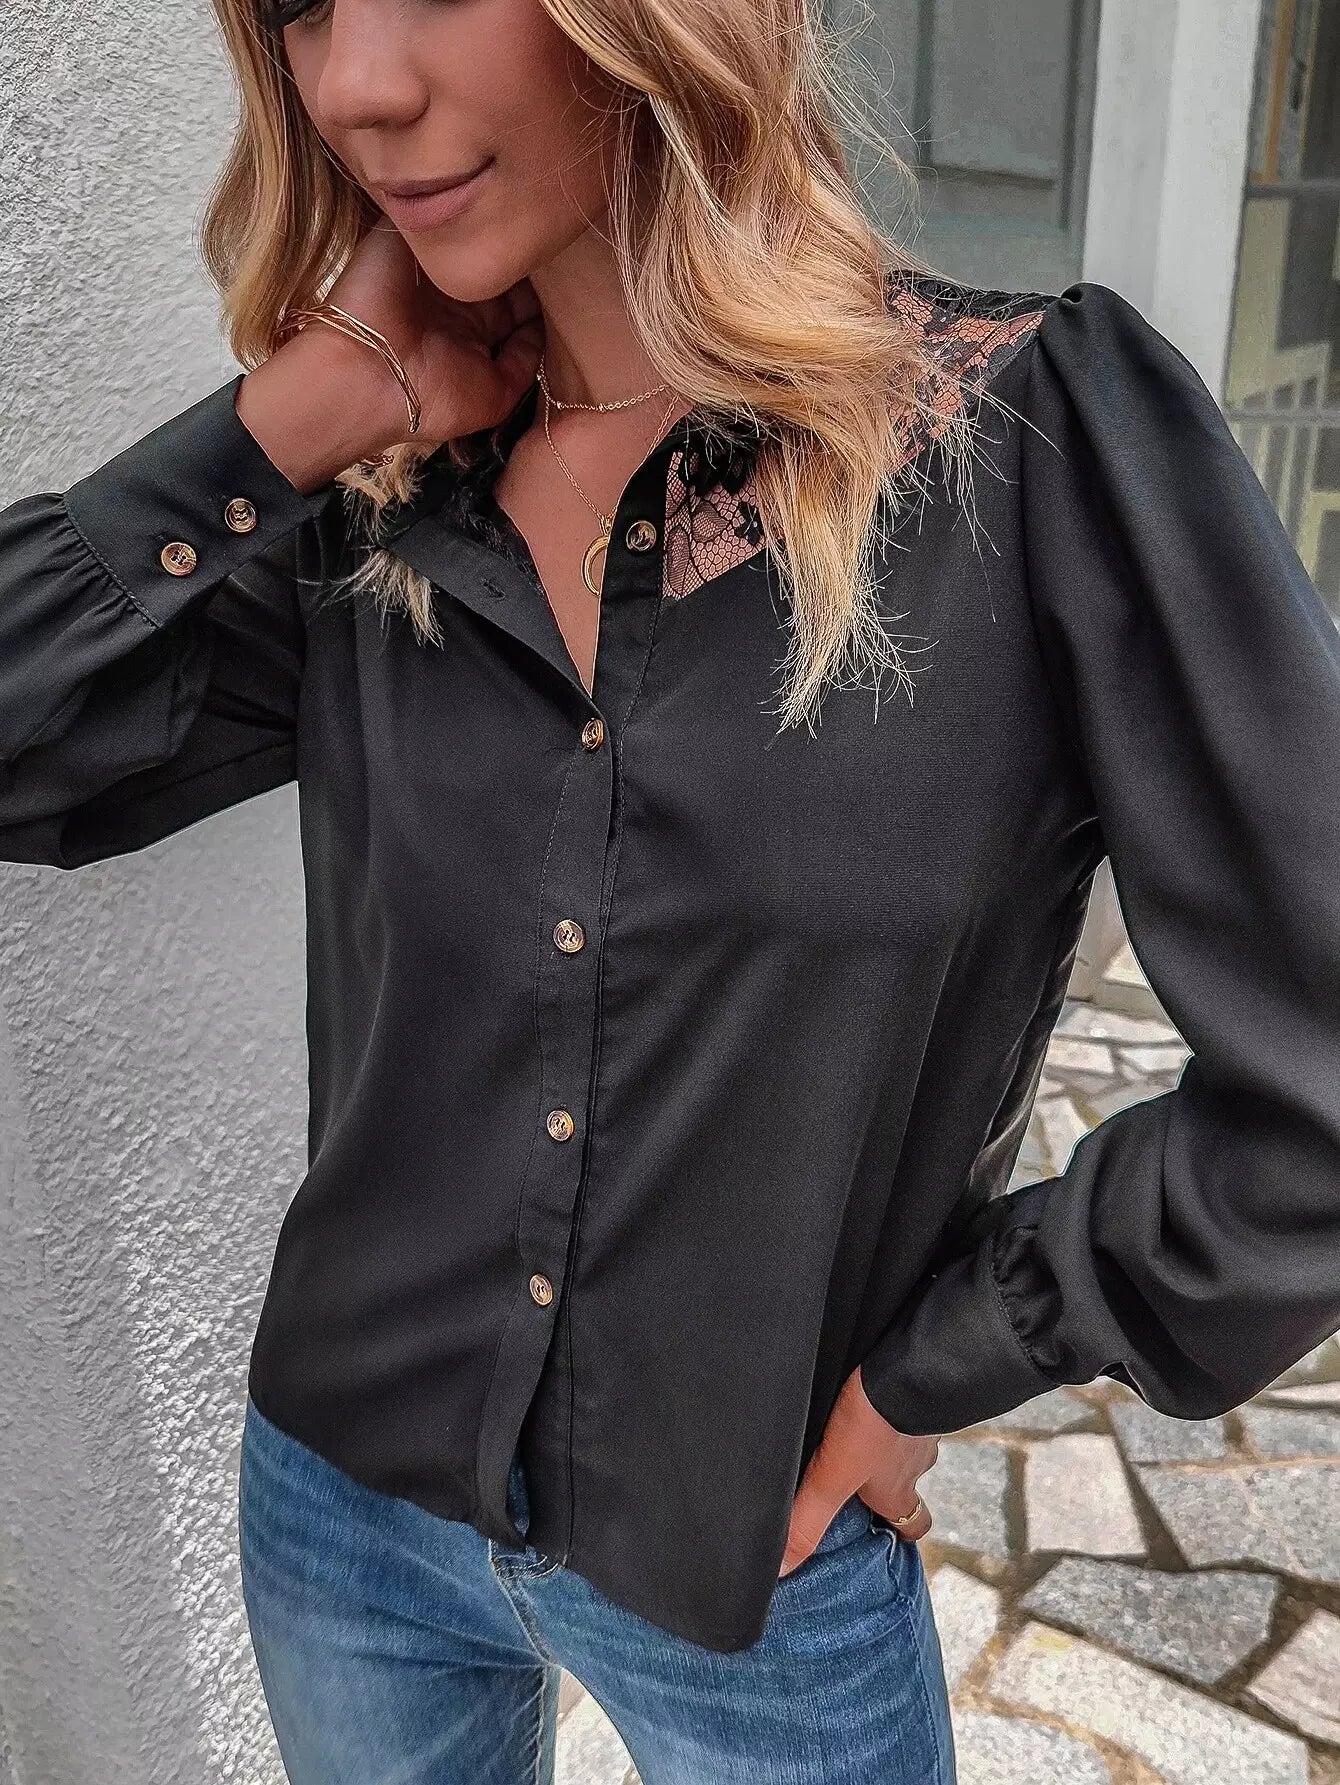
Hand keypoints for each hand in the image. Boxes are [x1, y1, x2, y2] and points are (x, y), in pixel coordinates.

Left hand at [238, 219, 545, 491]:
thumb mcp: (394, 233)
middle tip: (538, 236)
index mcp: (436, 289)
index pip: (479, 262)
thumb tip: (456, 181)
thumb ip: (428, 211)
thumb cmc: (370, 296)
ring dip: (539, 302)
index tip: (517, 210)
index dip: (496, 239)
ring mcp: (479, 357)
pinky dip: (537, 339)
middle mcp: (460, 323)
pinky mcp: (495, 391)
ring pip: (524, 326)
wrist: (365, 366)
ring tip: (547, 266)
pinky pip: (527, 362)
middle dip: (521, 268)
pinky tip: (544, 308)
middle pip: (507, 293)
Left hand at [778, 1364, 937, 1575]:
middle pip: (907, 1482)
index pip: (913, 1526)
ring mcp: (922, 1428)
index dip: (899, 1530)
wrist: (909, 1370)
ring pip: (906, 1443)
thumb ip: (807, 1520)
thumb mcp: (833, 1478)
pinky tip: (867, 1392)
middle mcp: (916, 1465)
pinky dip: (890, 1403)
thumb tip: (783, 1571)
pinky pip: (905, 1404)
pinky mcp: (918, 1392)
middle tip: (860, 1472)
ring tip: (857, 1427)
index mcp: (898, 1492)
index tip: (880, 1530)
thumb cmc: (875, 1427)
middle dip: (887, 1480)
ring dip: (887, 1439)